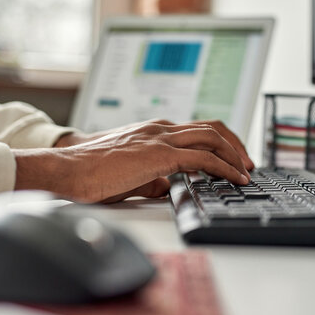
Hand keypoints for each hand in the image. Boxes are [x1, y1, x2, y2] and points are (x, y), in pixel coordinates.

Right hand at [54, 119, 254, 169]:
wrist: (66, 169)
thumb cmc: (91, 172)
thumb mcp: (129, 174)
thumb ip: (151, 178)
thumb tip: (167, 187)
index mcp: (153, 131)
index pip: (197, 129)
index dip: (221, 142)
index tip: (233, 159)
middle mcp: (160, 128)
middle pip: (212, 127)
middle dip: (235, 144)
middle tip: (247, 163)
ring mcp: (160, 138)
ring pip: (212, 137)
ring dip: (234, 154)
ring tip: (246, 172)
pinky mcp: (159, 154)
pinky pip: (203, 157)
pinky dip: (224, 167)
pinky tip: (233, 178)